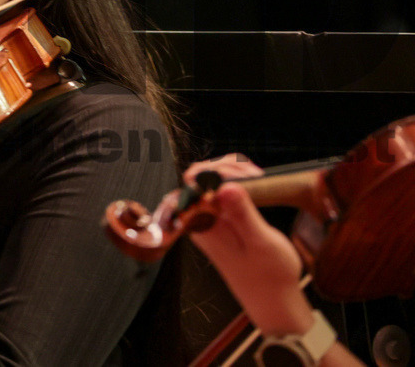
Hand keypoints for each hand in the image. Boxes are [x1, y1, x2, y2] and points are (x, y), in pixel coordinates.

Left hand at [185, 156, 312, 335]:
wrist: (274, 300)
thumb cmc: (270, 277)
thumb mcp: (261, 242)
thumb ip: (243, 214)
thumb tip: (225, 187)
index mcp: (203, 225)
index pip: (193, 182)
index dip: (217, 169)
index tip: (247, 175)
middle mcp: (201, 221)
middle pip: (199, 177)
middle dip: (226, 167)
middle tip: (255, 174)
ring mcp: (209, 220)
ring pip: (210, 183)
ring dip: (232, 173)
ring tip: (258, 177)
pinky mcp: (220, 222)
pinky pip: (219, 193)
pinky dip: (236, 183)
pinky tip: (255, 186)